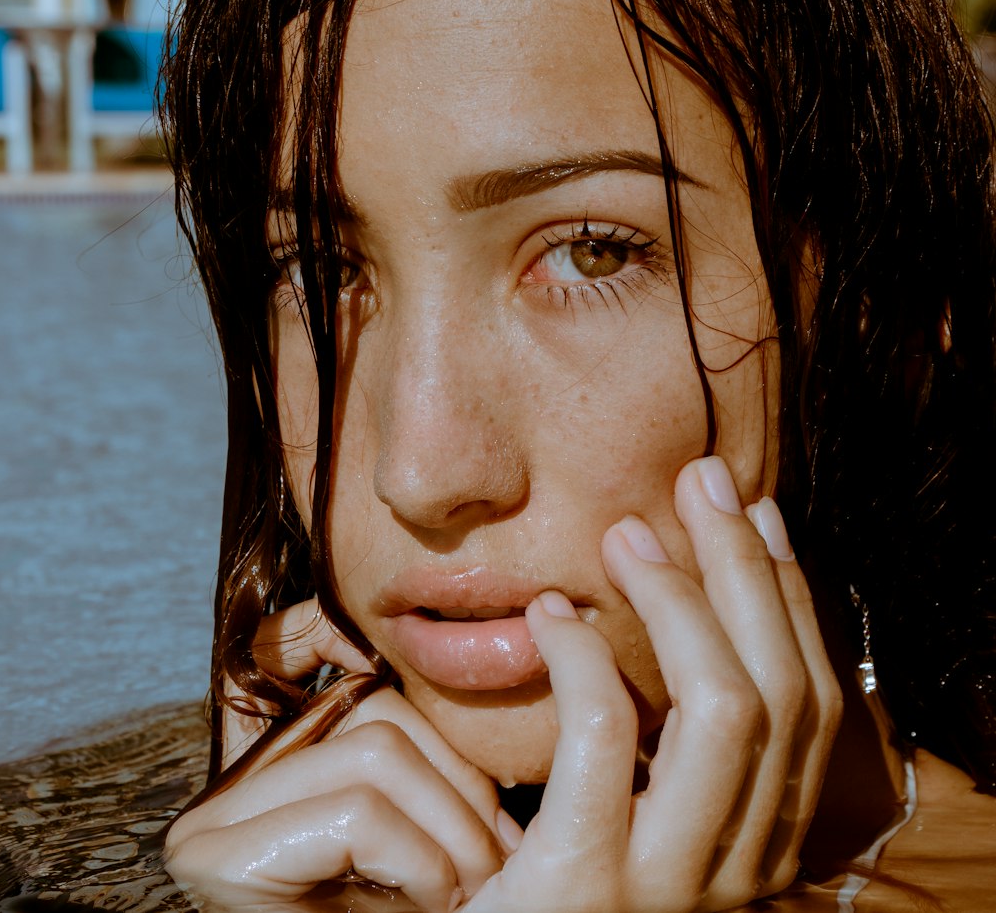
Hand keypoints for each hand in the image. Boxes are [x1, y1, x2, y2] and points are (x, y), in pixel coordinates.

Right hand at [164, 605, 513, 910]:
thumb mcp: (455, 825)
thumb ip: (453, 746)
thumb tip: (538, 631)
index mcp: (305, 754)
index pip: (395, 691)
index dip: (461, 738)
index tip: (501, 787)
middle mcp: (248, 774)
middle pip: (393, 710)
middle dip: (466, 796)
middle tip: (489, 878)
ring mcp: (222, 816)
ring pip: (382, 745)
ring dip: (451, 841)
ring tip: (456, 904)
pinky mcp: (216, 854)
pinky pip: (361, 807)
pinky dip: (416, 865)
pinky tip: (418, 911)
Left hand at [460, 455, 841, 911]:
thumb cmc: (544, 889)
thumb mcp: (635, 814)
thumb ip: (672, 743)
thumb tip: (695, 606)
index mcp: (758, 843)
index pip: (811, 704)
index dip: (788, 597)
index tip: (755, 514)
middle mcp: (738, 871)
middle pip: (779, 691)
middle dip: (746, 570)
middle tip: (703, 483)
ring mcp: (667, 887)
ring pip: (725, 708)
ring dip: (682, 600)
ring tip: (629, 534)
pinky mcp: (584, 886)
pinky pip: (607, 736)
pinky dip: (585, 655)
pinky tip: (549, 613)